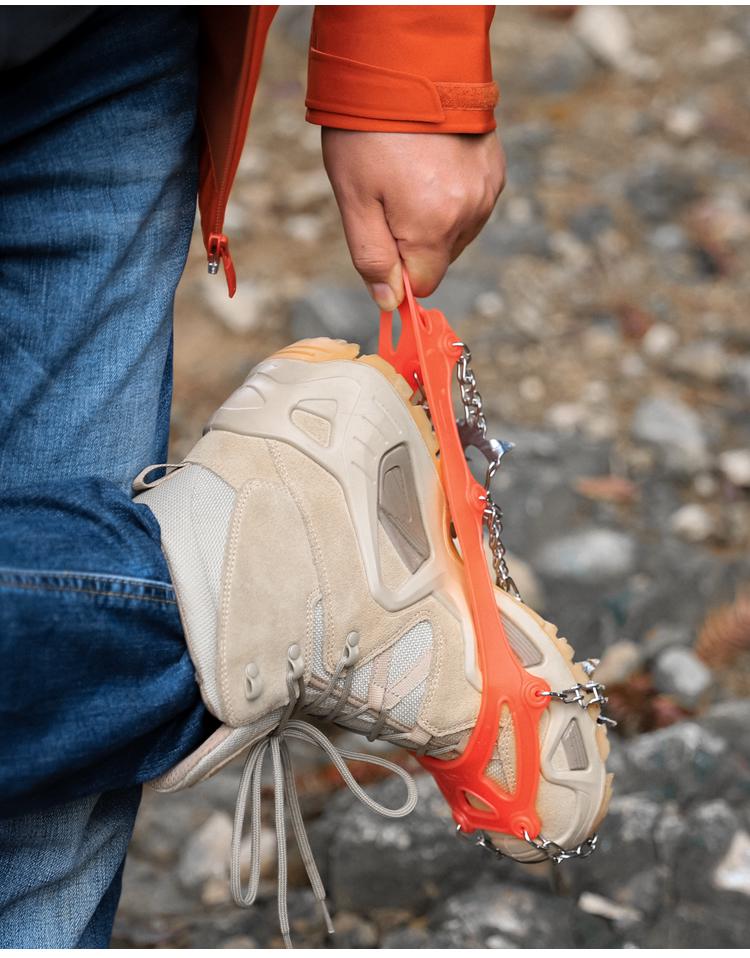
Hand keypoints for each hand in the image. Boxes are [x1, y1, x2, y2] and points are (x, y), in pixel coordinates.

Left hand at [322, 129, 505, 308]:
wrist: (405, 62)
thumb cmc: (369, 131)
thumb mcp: (353, 199)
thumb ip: (372, 257)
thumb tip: (389, 302)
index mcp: (434, 227)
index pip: (422, 283)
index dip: (398, 273)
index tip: (381, 243)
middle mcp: (470, 214)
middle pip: (439, 258)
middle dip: (413, 241)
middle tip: (389, 196)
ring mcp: (487, 191)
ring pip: (457, 233)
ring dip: (434, 219)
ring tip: (410, 174)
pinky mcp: (495, 170)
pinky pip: (473, 204)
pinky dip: (452, 196)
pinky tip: (433, 165)